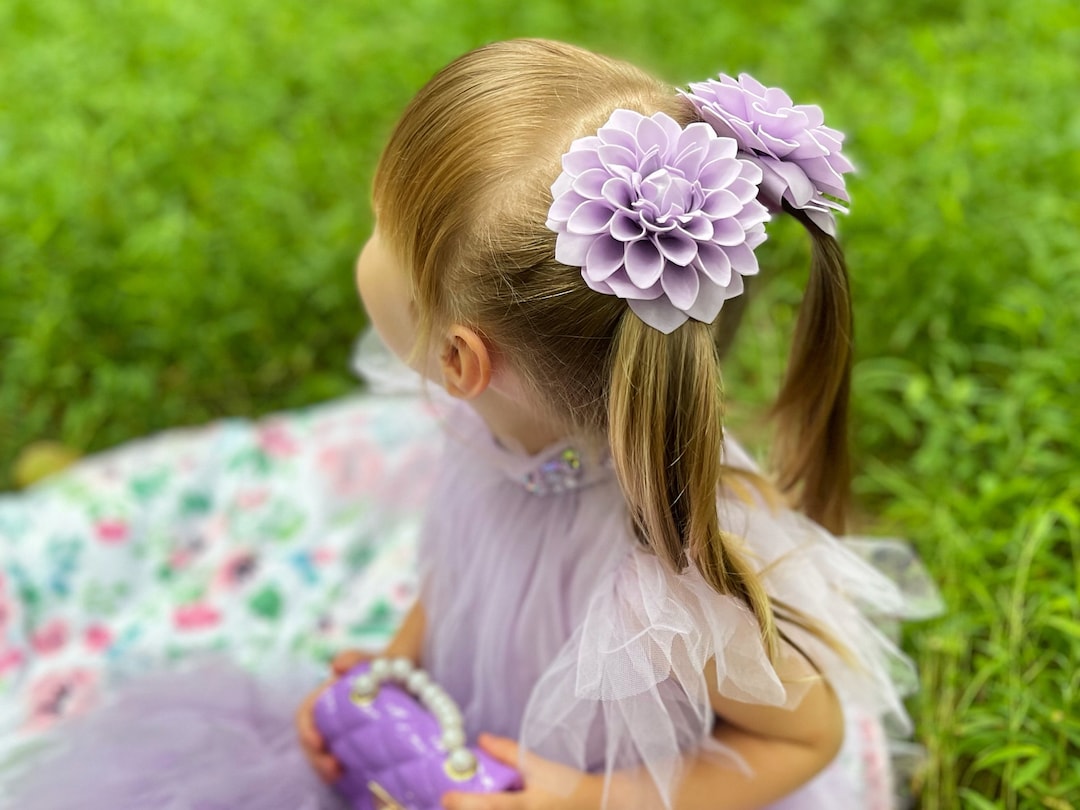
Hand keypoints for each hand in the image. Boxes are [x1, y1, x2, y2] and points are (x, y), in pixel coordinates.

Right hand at [295, 649, 372, 781]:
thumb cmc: (385, 667)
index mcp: (326, 697)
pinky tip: (353, 777)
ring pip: (323, 756)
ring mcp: (339, 734)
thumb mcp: (372, 660)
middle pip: (311, 742)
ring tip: (340, 775)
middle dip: (316, 758)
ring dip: (325, 769)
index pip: (305, 715)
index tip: (318, 742)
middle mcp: (328, 717)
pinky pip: (340, 763)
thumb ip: (355, 658)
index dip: (306, 729)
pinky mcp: (353, 748)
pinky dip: (342, 772)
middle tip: (334, 768)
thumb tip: (336, 666)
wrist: (408, 679)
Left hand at [441, 734, 599, 809]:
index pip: (487, 806)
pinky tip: (483, 805)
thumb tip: (481, 740)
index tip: (445, 796)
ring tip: (465, 804)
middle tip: (450, 801)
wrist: (591, 806)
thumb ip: (508, 753)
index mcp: (522, 807)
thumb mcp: (536, 765)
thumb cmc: (566, 787)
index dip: (462, 803)